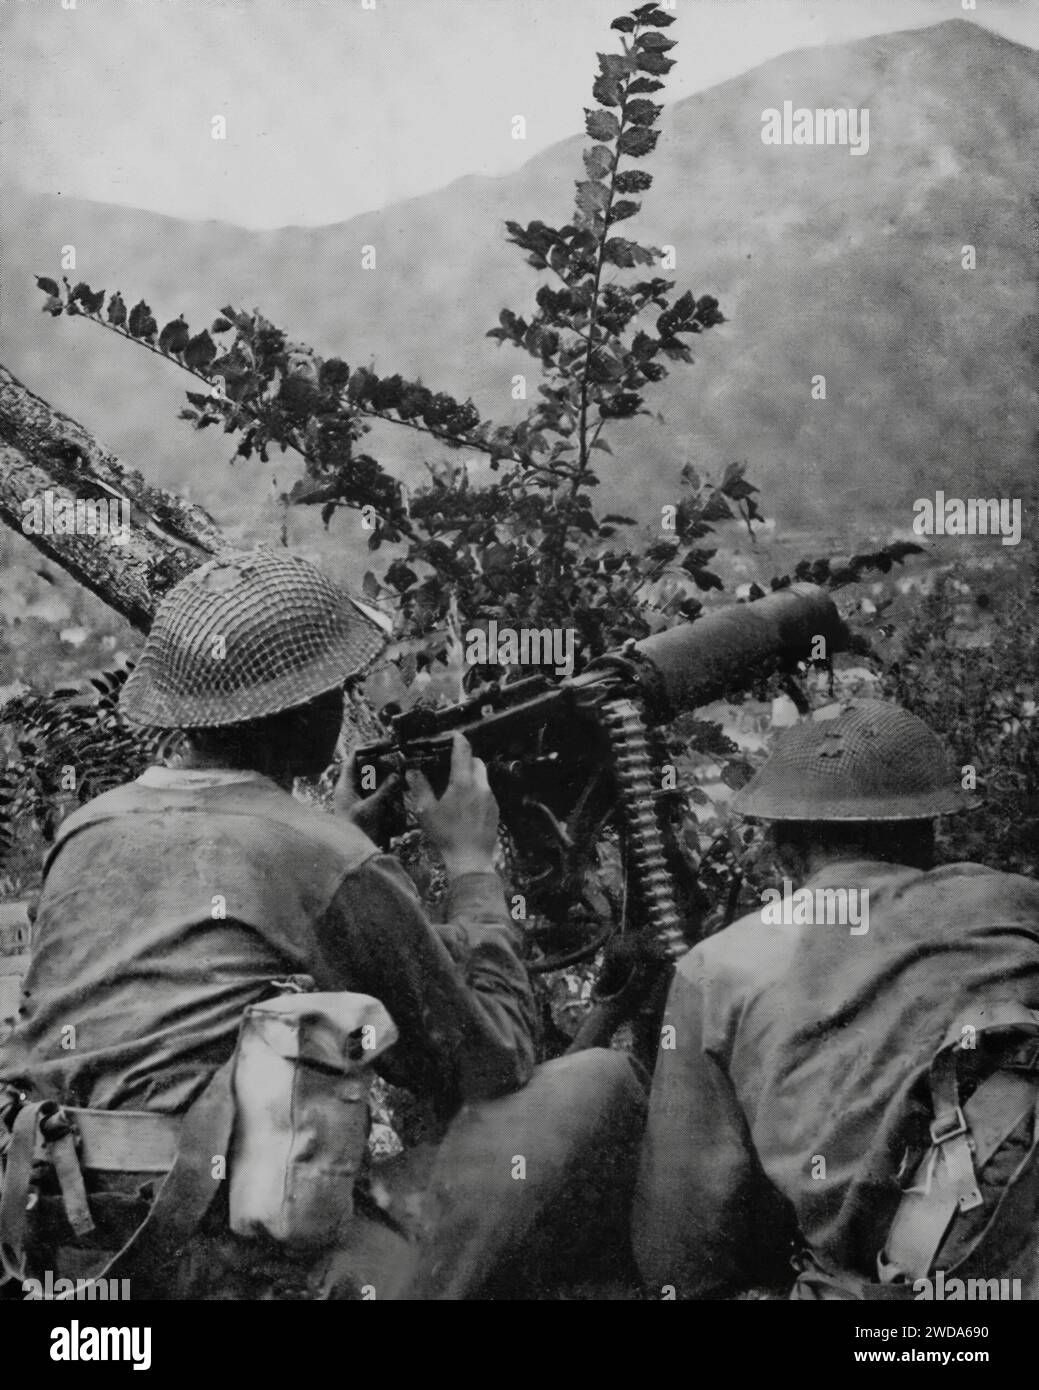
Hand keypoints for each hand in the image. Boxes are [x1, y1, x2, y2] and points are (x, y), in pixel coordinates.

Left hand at [334, 752, 403, 846]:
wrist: (351, 854)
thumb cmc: (356, 830)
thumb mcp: (371, 808)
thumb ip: (385, 790)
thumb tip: (396, 775)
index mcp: (344, 785)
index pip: (353, 759)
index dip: (366, 748)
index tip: (383, 743)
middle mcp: (348, 789)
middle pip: (362, 768)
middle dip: (379, 762)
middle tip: (395, 757)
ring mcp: (354, 799)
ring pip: (368, 780)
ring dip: (383, 776)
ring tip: (399, 771)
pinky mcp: (362, 808)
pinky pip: (373, 793)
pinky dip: (384, 789)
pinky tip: (396, 789)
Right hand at [406, 732, 499, 877]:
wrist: (470, 858)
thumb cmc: (448, 836)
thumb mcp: (426, 811)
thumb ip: (419, 788)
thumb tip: (412, 773)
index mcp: (463, 783)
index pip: (463, 751)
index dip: (458, 739)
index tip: (455, 735)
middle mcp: (480, 787)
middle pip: (476, 762)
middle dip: (466, 759)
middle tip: (452, 765)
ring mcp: (490, 798)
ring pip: (482, 777)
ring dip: (471, 776)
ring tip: (456, 788)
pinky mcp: (495, 809)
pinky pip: (486, 792)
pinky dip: (477, 791)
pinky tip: (465, 805)